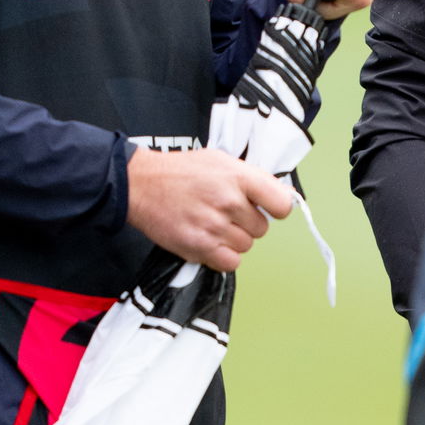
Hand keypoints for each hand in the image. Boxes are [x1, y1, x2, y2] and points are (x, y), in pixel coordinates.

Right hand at [126, 146, 292, 271]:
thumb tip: (284, 196)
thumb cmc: (180, 172)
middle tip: (224, 212)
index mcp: (238, 177)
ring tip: (211, 223)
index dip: (277, 209)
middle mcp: (228, 201)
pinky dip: (222, 256)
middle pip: (261, 229)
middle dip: (246, 223)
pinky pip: (230, 263)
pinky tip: (209, 240)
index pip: (281, 204)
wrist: (141, 184)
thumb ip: (253, 179)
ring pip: (245, 246)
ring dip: (232, 239)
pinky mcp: (199, 247)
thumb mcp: (221, 161)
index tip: (268, 208)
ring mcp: (214, 226)